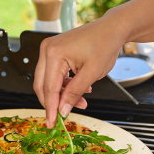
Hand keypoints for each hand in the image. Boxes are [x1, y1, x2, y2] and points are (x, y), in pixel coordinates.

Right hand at [33, 11, 127, 127]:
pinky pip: (54, 74)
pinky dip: (64, 85)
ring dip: (62, 94)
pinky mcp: (54, 51)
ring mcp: (49, 49)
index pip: (49, 88)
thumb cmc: (104, 45)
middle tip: (64, 116)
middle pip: (43, 85)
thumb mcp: (91, 74)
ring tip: (82, 100)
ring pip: (48, 81)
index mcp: (54, 53)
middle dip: (55, 102)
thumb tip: (63, 110)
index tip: (52, 123)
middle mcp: (47, 49)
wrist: (111, 29)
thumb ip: (74, 93)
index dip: (51, 108)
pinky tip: (80, 89)